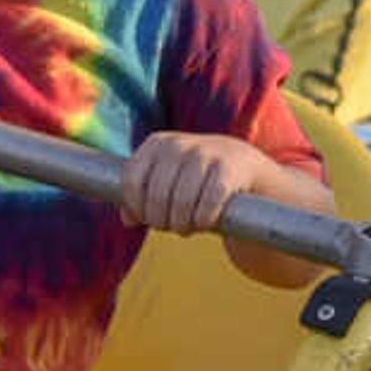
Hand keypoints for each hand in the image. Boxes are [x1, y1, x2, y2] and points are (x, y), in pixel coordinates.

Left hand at [118, 131, 292, 237]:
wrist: (244, 167)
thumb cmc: (195, 179)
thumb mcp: (165, 182)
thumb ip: (141, 199)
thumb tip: (126, 220)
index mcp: (157, 143)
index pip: (131, 180)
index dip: (137, 206)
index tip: (146, 218)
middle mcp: (178, 144)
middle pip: (156, 196)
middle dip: (161, 220)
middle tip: (171, 226)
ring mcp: (205, 153)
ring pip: (181, 203)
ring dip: (182, 224)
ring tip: (186, 227)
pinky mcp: (229, 169)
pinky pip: (208, 205)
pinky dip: (204, 220)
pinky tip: (205, 221)